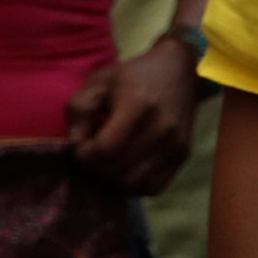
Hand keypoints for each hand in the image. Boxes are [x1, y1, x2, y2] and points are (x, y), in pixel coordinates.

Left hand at [65, 36, 198, 195]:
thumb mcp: (97, 83)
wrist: (178, 70)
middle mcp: (162, 129)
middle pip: (116, 169)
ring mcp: (176, 145)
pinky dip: (134, 185)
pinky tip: (127, 168)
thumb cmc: (132, 76)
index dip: (83, 155)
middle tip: (92, 154)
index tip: (80, 146)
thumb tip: (74, 146)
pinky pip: (153, 187)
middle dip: (95, 167)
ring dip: (113, 178)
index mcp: (139, 106)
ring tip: (108, 162)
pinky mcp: (183, 155)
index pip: (104, 150)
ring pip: (133, 184)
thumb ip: (79, 112)